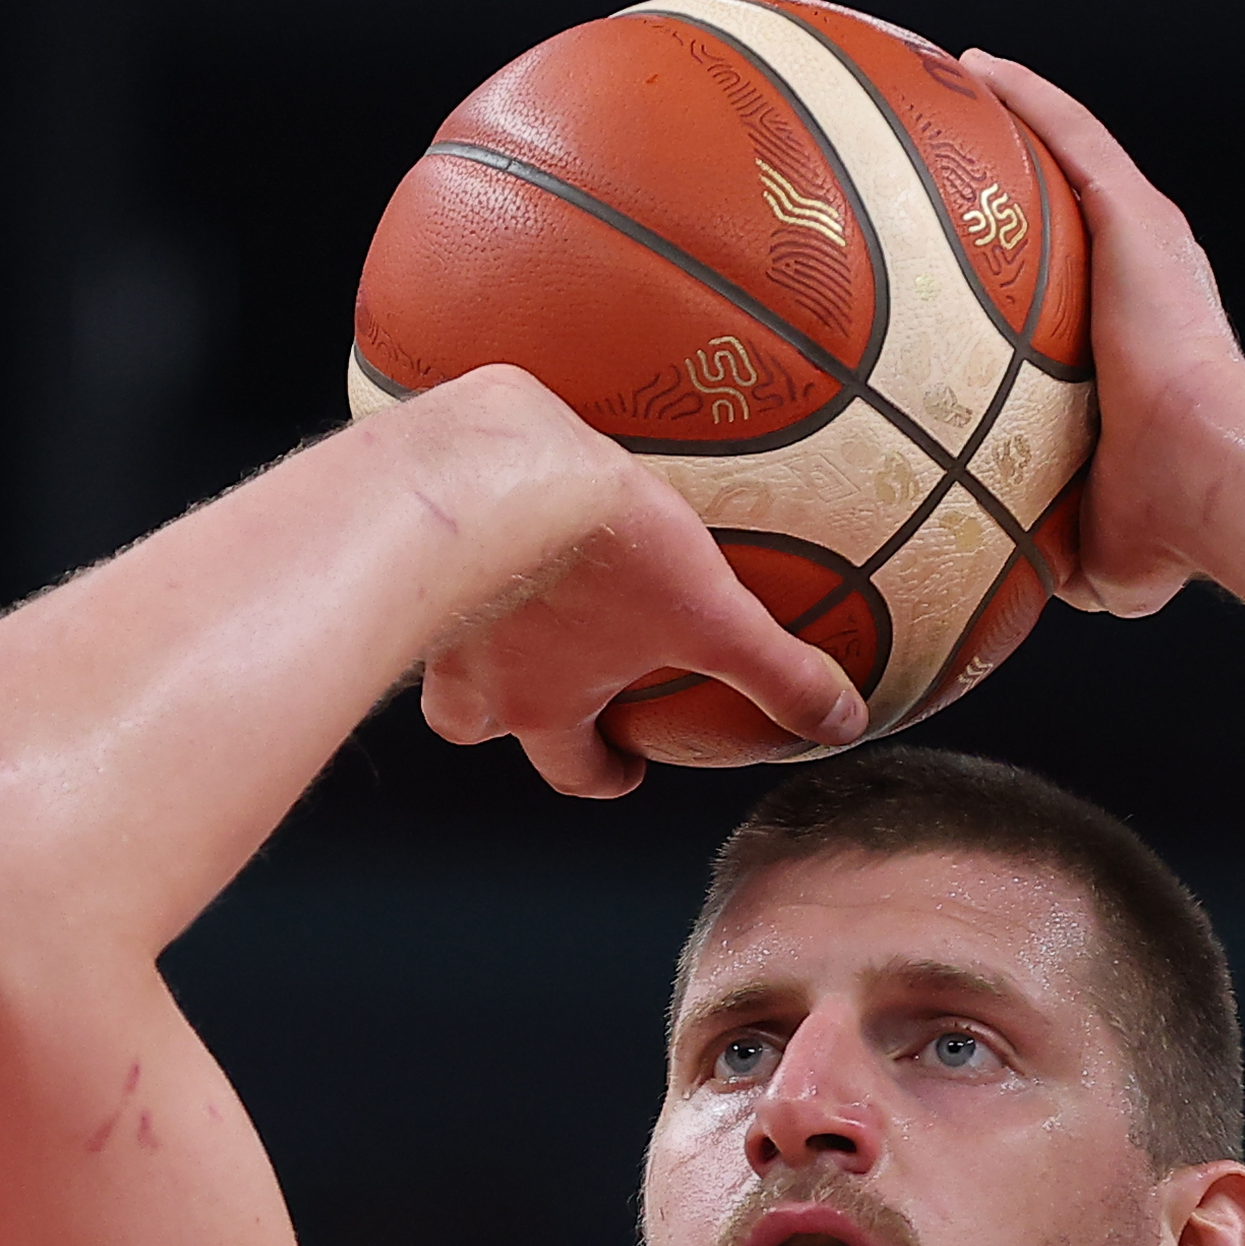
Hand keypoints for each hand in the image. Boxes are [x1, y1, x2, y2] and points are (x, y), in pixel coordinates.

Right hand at [418, 390, 866, 796]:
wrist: (487, 471)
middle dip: (512, 715)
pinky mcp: (405, 531)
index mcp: (542, 702)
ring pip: (440, 646)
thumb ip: (776, 671)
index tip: (620, 766)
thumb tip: (840, 723)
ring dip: (471, 630)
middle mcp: (475, 673)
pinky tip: (485, 486)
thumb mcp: (710, 615)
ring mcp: (430, 609)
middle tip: (546, 684)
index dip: (598, 774)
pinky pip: (420, 542)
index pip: (568, 768)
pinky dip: (449, 531)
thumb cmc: (595, 553)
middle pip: (475, 722)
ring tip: (502, 588)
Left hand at [964, 51, 1244, 618]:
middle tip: (953, 151)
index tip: (973, 265)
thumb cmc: (1168, 525)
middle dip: (1017, 177)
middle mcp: (1145, 283)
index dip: (1029, 273)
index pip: (1071, 296)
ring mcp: (1145, 245)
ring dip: (1019, 112)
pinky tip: (976, 68)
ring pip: (1071, 153)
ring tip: (954, 77)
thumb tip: (1003, 582)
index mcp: (1136, 351)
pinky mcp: (1139, 218)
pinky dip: (1028, 99)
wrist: (1215, 483)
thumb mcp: (1088, 543)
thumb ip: (1048, 542)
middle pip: (1072, 208)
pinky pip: (1071, 138)